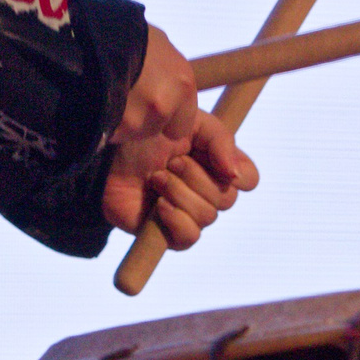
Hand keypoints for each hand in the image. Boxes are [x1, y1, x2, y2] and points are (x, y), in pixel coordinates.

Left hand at [101, 26, 258, 242]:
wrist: (110, 143)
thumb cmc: (148, 129)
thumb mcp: (192, 120)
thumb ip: (221, 140)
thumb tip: (235, 176)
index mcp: (216, 163)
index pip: (249, 179)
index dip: (241, 175)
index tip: (221, 163)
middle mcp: (204, 189)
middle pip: (227, 199)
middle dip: (197, 178)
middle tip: (171, 162)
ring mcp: (184, 211)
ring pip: (206, 217)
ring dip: (180, 193)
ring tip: (156, 177)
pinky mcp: (162, 231)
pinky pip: (187, 239)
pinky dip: (176, 221)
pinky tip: (158, 205)